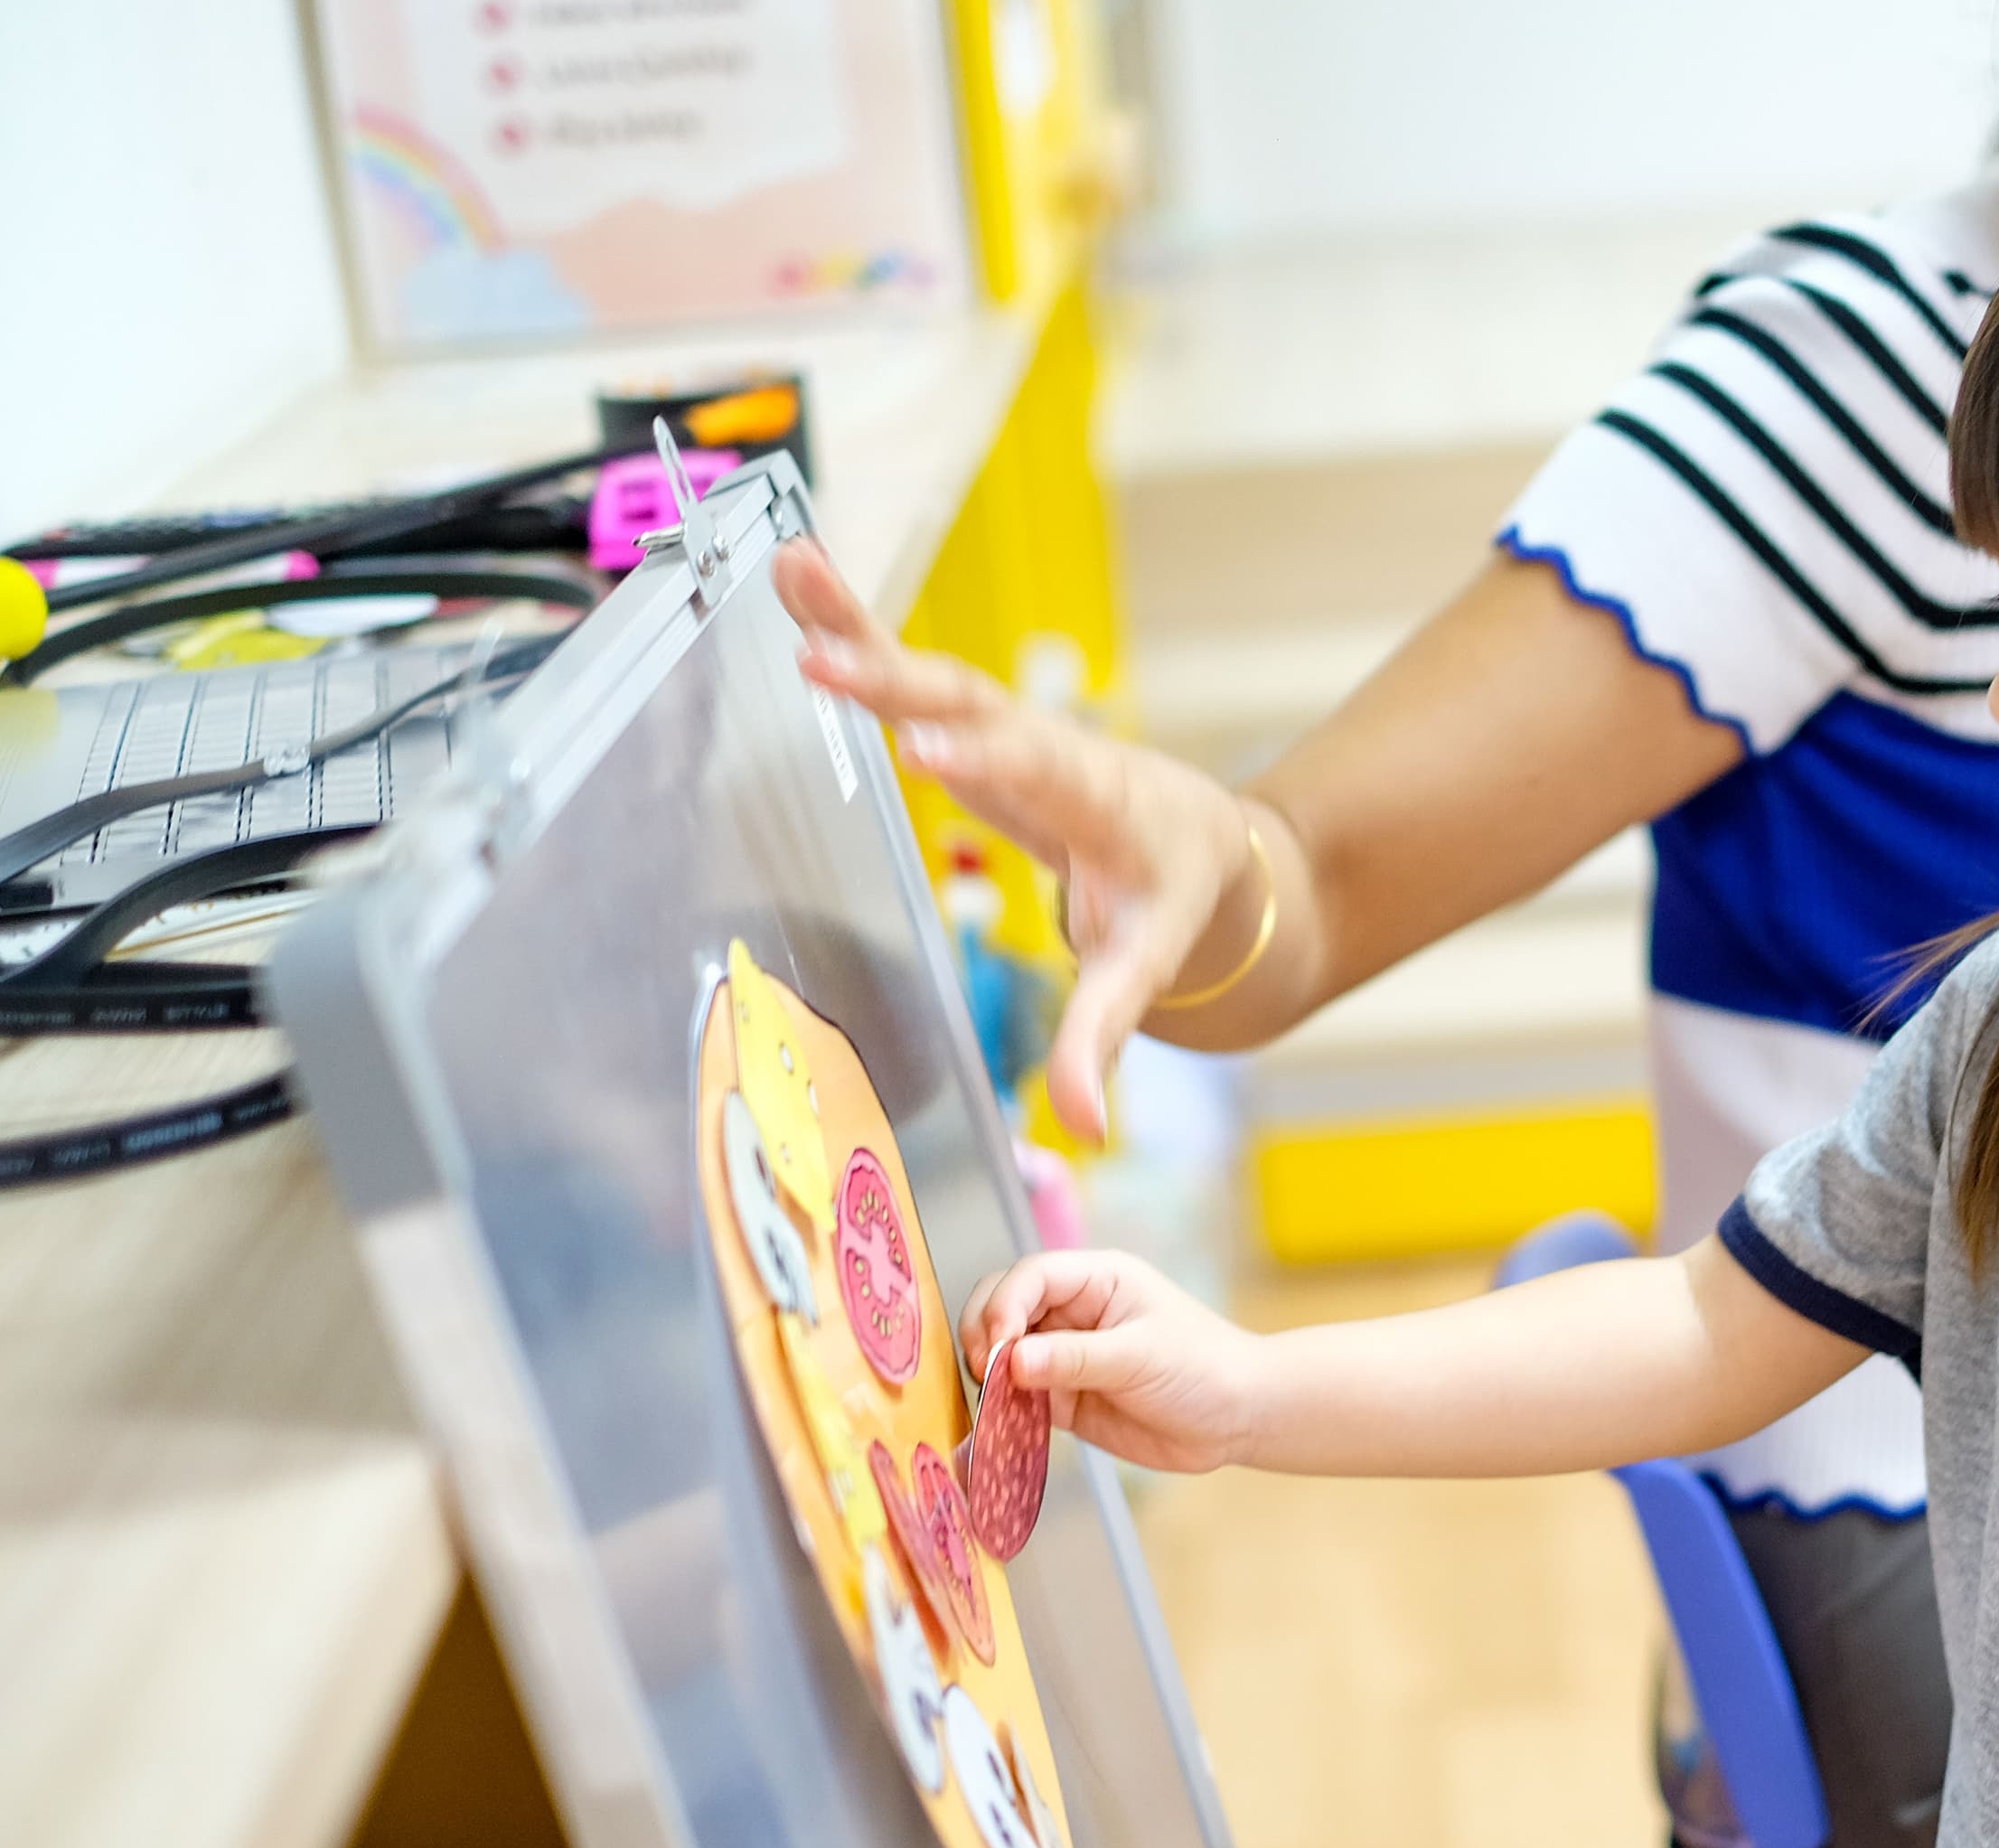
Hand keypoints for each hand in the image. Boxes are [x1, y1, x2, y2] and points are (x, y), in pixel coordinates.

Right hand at [775, 540, 1258, 1139]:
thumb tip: (1088, 1128)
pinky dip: (856, 625)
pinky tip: (794, 576)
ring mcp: (1010, 729)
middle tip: (827, 658)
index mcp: (1102, 806)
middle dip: (904, 685)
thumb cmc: (1174, 900)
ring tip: (791, 569)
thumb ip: (1105, 1037)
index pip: (1043, 781)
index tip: (934, 746)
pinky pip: (911, 670)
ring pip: (934, 670)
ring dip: (865, 625)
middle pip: (976, 711)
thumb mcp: (1149, 966)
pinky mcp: (975, 722)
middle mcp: (1052, 752)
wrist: (1207, 842)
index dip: (989, 765)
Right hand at [958, 1251, 1268, 1472]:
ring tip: (996, 1403)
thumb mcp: (1141, 1357)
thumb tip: (1013, 1360)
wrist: (1238, 1418)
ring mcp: (1065, 1356)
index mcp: (1097, 1280)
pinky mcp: (1064, 1399)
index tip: (998, 1345)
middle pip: (1002, 1308)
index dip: (1004, 1305)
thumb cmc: (1205, 1368)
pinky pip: (1019, 1399)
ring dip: (990, 1376)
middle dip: (984, 1335)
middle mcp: (1073, 1313)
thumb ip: (1075, 1358)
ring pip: (1003, 1355)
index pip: (1030, 1277)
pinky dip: (1004, 1411)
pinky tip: (1005, 1426)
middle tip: (988, 1374)